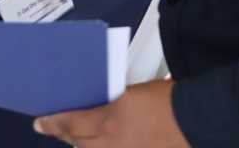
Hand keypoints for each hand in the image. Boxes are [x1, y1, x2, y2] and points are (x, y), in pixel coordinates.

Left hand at [34, 80, 187, 146]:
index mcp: (108, 122)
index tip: (40, 123)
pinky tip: (110, 143)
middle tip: (61, 130)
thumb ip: (111, 103)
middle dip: (68, 137)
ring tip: (84, 138)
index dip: (52, 124)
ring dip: (87, 145)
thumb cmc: (168, 101)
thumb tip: (101, 107)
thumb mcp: (131, 94)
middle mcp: (113, 145)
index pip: (69, 124)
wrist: (198, 119)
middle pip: (79, 145)